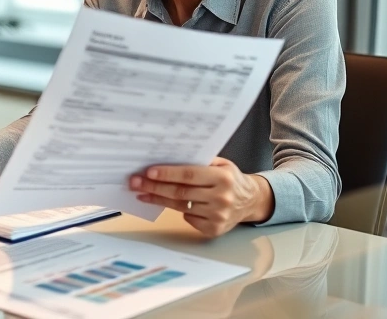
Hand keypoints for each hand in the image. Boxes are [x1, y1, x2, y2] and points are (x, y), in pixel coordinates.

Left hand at [130, 157, 273, 237]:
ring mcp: (218, 216)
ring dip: (158, 199)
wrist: (251, 201)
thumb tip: (168, 157)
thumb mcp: (221, 164)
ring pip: (179, 206)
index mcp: (222, 178)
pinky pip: (188, 218)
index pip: (188, 175)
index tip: (148, 172)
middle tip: (135, 182)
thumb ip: (199, 161)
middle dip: (154, 187)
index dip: (166, 174)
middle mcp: (221, 197)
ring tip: (141, 193)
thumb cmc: (231, 179)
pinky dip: (179, 210)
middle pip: (180, 192)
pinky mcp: (214, 229)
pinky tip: (170, 203)